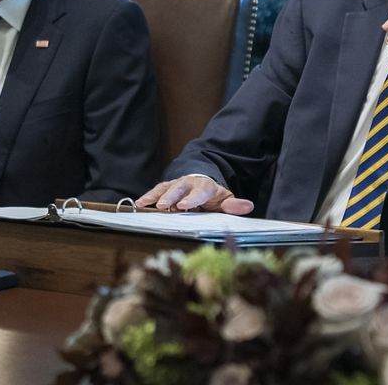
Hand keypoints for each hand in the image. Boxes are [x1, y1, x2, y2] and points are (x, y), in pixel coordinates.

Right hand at [135, 175, 254, 213]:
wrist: (202, 182)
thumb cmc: (213, 195)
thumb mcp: (225, 199)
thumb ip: (234, 205)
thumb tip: (248, 206)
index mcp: (205, 187)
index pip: (200, 191)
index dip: (192, 198)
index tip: (184, 206)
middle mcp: (189, 183)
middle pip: (179, 188)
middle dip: (171, 196)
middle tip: (163, 206)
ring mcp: (176, 184)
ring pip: (165, 188)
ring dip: (155, 196)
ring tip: (145, 203)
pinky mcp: (166, 188)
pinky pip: (157, 191)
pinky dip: (148, 196)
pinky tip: (140, 203)